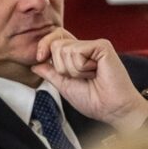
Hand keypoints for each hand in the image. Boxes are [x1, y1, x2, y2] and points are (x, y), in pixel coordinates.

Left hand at [31, 29, 147, 132]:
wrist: (112, 109)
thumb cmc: (94, 101)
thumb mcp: (64, 86)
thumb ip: (50, 73)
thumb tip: (35, 65)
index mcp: (76, 55)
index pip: (54, 39)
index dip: (44, 46)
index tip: (38, 58)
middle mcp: (85, 47)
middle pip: (55, 44)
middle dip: (61, 67)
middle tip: (80, 77)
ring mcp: (94, 45)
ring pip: (64, 49)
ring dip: (73, 70)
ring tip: (90, 76)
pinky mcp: (101, 46)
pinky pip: (76, 52)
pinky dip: (81, 68)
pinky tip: (95, 72)